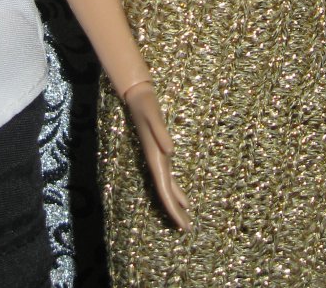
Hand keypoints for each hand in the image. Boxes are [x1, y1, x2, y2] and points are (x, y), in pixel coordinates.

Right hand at [125, 80, 190, 230]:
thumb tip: (171, 152)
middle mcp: (156, 160)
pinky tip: (182, 197)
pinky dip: (175, 190)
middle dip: (176, 212)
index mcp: (155, 156)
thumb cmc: (145, 104)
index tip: (181, 223)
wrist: (137, 96)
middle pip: (166, 192)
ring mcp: (157, 157)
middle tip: (188, 229)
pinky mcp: (159, 152)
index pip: (164, 188)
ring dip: (176, 203)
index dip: (172, 207)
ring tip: (185, 218)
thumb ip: (161, 132)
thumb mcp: (154, 115)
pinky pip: (168, 177)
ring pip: (167, 187)